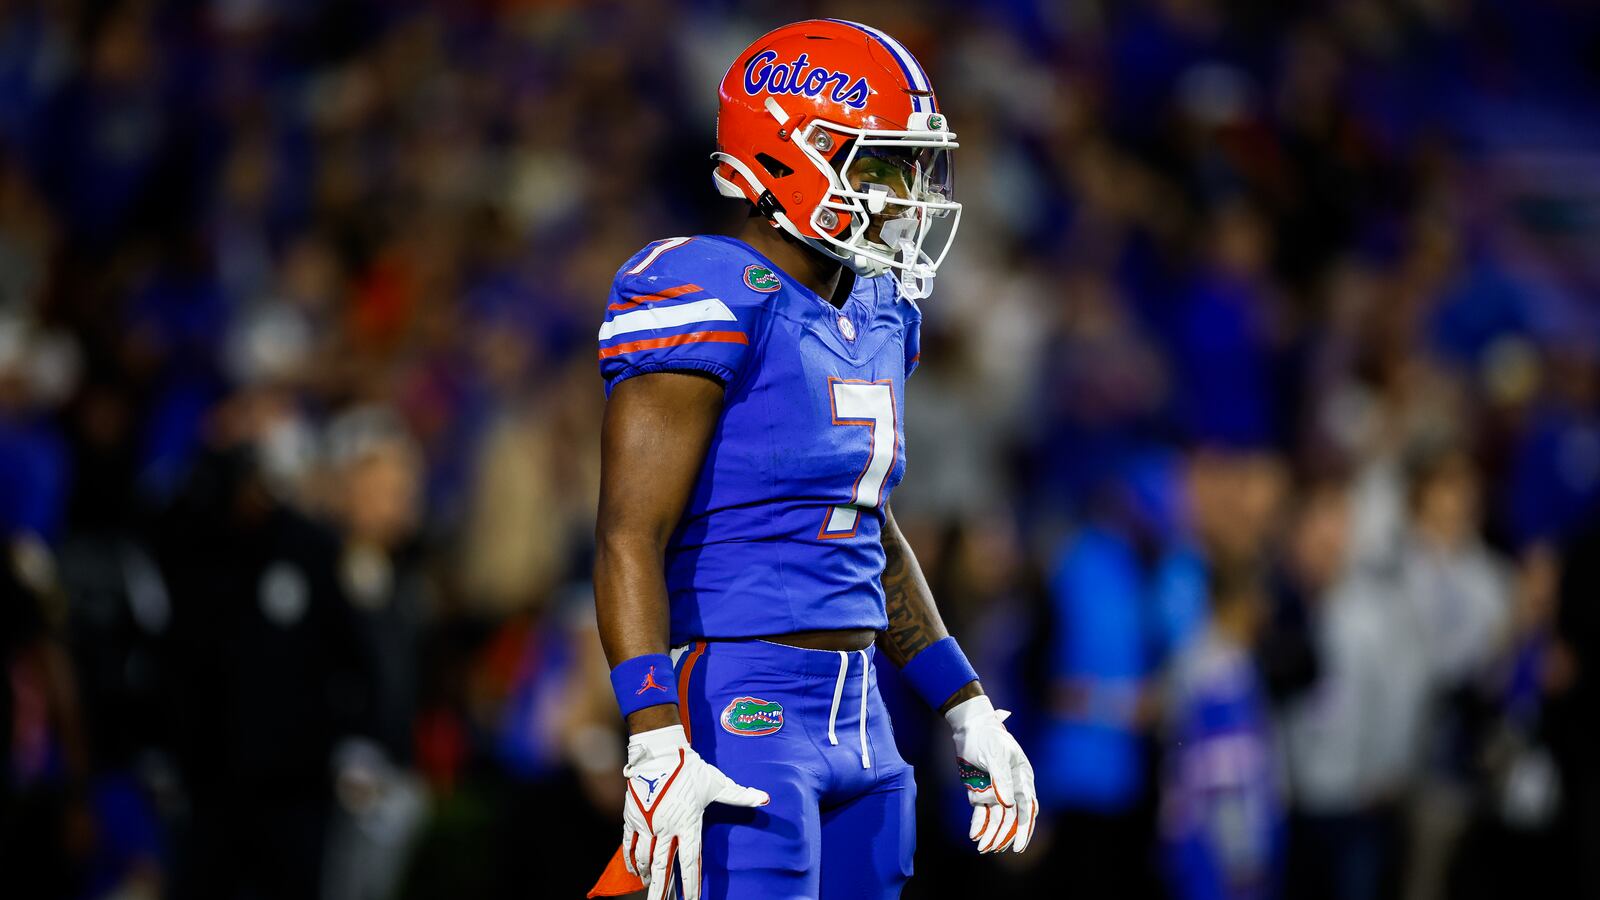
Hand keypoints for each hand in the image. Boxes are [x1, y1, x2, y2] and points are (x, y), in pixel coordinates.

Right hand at [622, 725, 769, 899]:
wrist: (659, 751)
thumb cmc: (690, 768)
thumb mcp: (717, 783)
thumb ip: (740, 796)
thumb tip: (764, 798)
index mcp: (688, 823)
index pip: (690, 861)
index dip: (691, 884)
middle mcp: (666, 828)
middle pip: (662, 867)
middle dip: (661, 889)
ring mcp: (647, 823)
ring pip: (644, 858)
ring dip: (647, 876)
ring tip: (649, 887)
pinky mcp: (633, 816)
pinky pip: (628, 843)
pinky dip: (630, 859)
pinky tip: (634, 870)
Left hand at [947, 695, 1037, 853]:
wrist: (969, 725)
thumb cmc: (986, 736)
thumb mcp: (995, 754)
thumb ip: (1001, 779)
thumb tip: (1008, 803)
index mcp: (1022, 777)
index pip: (1027, 807)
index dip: (1024, 828)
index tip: (1018, 846)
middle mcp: (1012, 786)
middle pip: (1011, 816)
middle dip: (1003, 835)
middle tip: (993, 849)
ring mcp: (996, 789)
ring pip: (996, 816)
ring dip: (990, 832)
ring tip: (982, 848)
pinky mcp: (981, 789)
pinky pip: (981, 810)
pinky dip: (978, 822)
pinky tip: (974, 834)